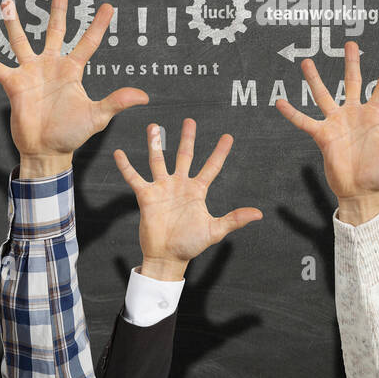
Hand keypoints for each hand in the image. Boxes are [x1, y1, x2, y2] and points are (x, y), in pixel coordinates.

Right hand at [0, 0, 147, 177]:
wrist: (47, 151)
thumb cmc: (72, 134)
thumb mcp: (97, 117)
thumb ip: (117, 102)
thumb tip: (144, 96)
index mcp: (72, 71)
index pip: (88, 43)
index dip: (98, 25)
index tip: (108, 6)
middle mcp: (51, 66)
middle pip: (55, 31)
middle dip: (58, 10)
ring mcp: (30, 72)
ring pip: (20, 41)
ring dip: (13, 22)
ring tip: (7, 1)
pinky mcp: (13, 84)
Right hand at [113, 119, 261, 280]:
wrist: (167, 258)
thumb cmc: (190, 245)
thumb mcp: (215, 230)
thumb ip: (234, 219)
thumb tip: (259, 214)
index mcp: (197, 191)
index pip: (211, 167)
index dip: (220, 152)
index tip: (228, 136)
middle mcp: (180, 185)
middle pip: (185, 155)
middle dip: (188, 138)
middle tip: (190, 120)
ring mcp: (162, 188)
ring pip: (158, 160)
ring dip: (155, 143)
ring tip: (154, 126)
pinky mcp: (146, 196)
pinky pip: (134, 177)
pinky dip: (126, 166)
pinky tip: (119, 153)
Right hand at [275, 42, 378, 224]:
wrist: (361, 192)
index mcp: (374, 116)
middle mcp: (354, 114)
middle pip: (352, 82)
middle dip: (351, 63)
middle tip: (350, 43)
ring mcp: (336, 123)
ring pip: (324, 95)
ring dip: (315, 79)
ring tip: (306, 62)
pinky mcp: (322, 135)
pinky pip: (304, 121)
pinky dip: (292, 113)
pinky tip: (280, 101)